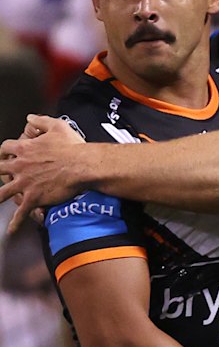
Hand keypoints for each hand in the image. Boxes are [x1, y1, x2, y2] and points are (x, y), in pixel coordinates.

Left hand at [0, 113, 83, 231]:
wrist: (83, 166)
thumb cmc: (73, 147)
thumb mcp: (57, 126)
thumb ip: (40, 121)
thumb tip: (30, 117)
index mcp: (25, 149)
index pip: (5, 148)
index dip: (3, 151)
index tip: (4, 154)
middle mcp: (21, 166)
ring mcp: (25, 183)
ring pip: (3, 193)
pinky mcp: (34, 197)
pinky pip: (21, 212)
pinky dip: (15, 222)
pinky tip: (11, 229)